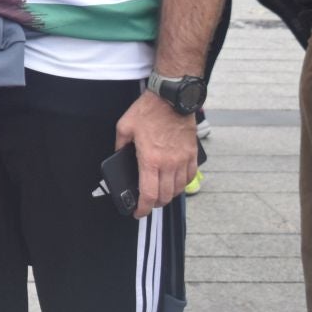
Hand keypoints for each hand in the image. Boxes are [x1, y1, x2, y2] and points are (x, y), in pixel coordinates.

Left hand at [115, 90, 196, 218]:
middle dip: (154, 204)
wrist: (171, 99)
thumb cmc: (147, 111)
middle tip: (146, 202)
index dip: (143, 208)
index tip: (138, 213)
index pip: (148, 194)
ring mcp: (183, 160)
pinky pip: (190, 177)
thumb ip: (120, 146)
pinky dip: (182, 184)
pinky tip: (175, 183)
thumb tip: (118, 157)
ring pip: (178, 189)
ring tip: (159, 194)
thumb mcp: (124, 127)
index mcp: (150, 160)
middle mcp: (169, 164)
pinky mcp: (192, 155)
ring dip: (168, 195)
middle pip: (164, 196)